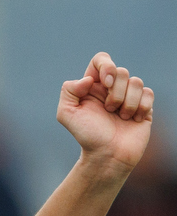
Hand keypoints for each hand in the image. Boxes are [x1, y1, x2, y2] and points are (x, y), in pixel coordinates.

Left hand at [58, 51, 154, 172]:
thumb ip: (68, 90)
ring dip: (127, 102)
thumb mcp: (67, 114)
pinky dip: (141, 107)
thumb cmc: (87, 135)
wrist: (108, 155)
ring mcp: (129, 96)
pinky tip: (133, 120)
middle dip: (115, 92)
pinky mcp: (144, 105)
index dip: (106, 65)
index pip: (101, 60)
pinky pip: (149, 93)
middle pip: (121, 71)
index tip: (104, 82)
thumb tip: (88, 79)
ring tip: (120, 117)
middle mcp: (111, 88)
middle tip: (108, 110)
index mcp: (93, 86)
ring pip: (136, 81)